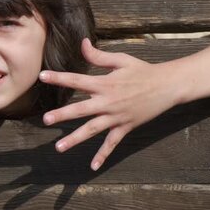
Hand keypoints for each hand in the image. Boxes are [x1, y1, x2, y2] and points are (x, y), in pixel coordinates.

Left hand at [39, 39, 179, 170]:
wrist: (167, 86)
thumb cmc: (142, 70)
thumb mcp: (121, 59)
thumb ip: (99, 55)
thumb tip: (82, 43)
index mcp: (105, 83)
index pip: (77, 80)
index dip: (59, 78)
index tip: (42, 77)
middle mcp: (108, 102)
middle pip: (81, 109)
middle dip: (62, 115)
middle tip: (46, 120)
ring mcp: (117, 117)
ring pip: (92, 130)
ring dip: (75, 139)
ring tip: (59, 148)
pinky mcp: (126, 127)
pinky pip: (112, 143)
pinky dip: (103, 155)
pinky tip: (93, 166)